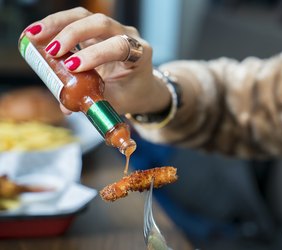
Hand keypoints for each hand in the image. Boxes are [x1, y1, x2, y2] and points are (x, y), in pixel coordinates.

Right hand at [24, 7, 170, 114]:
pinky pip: (76, 20)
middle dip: (73, 34)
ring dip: (58, 23)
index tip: (73, 66)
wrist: (141, 85)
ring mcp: (113, 29)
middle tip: (51, 50)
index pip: (119, 46)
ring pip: (85, 16)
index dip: (96, 54)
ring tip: (34, 35)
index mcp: (140, 54)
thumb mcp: (118, 101)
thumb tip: (65, 108)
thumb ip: (94, 102)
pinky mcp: (98, 29)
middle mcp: (129, 36)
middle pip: (101, 23)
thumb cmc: (132, 93)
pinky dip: (56, 25)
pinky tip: (37, 33)